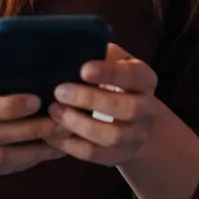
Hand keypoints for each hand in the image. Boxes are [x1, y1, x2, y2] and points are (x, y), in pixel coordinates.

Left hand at [45, 44, 162, 166]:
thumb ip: (100, 53)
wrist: (132, 120)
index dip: (111, 73)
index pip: (135, 76)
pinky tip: (51, 134)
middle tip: (60, 91)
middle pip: (128, 108)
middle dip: (91, 100)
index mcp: (145, 80)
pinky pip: (95, 155)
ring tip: (53, 111)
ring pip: (112, 136)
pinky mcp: (119, 155)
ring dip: (79, 124)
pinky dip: (71, 145)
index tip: (83, 69)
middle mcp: (147, 110)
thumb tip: (70, 42)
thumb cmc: (113, 81)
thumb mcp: (114, 62)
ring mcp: (135, 136)